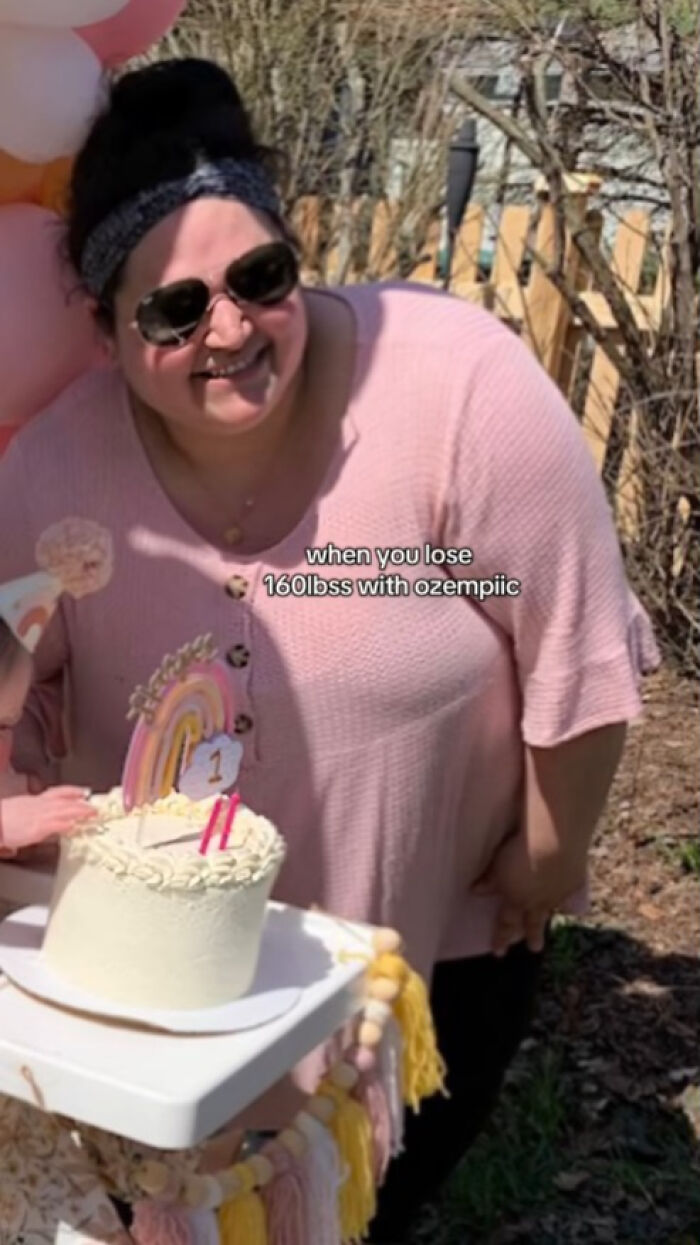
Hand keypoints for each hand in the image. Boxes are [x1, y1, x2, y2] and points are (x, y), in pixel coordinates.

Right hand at [0, 787, 94, 851]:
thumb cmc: (2, 819)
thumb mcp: (20, 810)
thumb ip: (34, 813)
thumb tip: (43, 818)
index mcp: (34, 801)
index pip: (57, 792)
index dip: (72, 791)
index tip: (83, 792)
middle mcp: (38, 805)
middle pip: (64, 801)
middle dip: (80, 804)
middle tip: (94, 806)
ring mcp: (38, 816)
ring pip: (63, 810)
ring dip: (79, 811)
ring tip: (91, 813)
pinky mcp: (35, 828)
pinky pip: (53, 824)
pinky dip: (64, 824)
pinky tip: (73, 825)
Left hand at [473, 826, 587, 956]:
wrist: (556, 843)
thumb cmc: (520, 852)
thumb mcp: (498, 865)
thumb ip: (490, 880)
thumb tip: (475, 891)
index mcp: (517, 899)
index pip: (507, 923)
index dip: (501, 937)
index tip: (499, 952)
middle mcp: (539, 901)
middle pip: (534, 923)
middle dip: (533, 936)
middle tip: (535, 949)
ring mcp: (559, 893)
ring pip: (552, 909)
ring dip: (549, 916)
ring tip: (549, 921)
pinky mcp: (575, 881)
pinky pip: (570, 893)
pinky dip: (567, 896)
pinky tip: (569, 895)